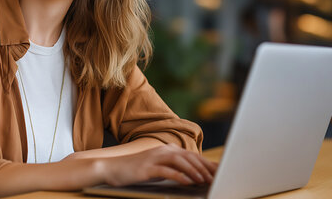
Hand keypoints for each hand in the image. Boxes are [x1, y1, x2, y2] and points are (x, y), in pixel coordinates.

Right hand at [98, 144, 217, 186]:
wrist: (112, 168)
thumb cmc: (136, 170)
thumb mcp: (158, 168)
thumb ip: (174, 168)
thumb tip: (193, 176)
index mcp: (167, 150)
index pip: (192, 156)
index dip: (207, 164)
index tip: (220, 172)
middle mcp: (163, 150)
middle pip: (189, 157)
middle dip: (204, 168)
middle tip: (217, 177)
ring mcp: (155, 158)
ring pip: (180, 162)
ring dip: (194, 171)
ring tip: (205, 180)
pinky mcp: (147, 167)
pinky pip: (167, 170)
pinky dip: (179, 176)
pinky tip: (188, 182)